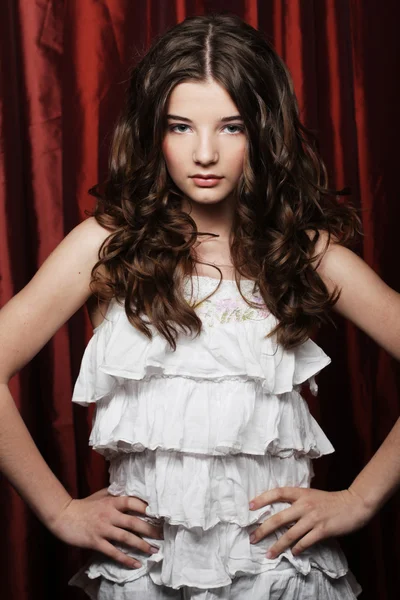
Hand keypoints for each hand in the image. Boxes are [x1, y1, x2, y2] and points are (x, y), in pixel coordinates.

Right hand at [48, 487, 163, 568]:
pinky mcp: (96, 541)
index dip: (147, 507)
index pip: (133, 502)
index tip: (160, 513)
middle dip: (150, 529)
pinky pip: (114, 552)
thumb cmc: (83, 505)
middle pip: (134, 522)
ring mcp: (103, 528)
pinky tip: (136, 564)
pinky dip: (126, 559)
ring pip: (126, 538)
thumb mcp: (100, 495)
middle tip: (163, 535)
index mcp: (112, 501)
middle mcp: (110, 514)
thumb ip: (115, 493)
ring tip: (154, 551)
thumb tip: (130, 491)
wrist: (63, 515)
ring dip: (142, 545)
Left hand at [248, 486, 372, 558]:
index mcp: (301, 493)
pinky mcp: (322, 530)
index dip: (263, 498)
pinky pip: (305, 542)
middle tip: (252, 538)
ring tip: (269, 554)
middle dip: (263, 529)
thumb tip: (280, 512)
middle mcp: (304, 505)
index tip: (250, 506)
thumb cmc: (331, 500)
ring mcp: (313, 518)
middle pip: (278, 518)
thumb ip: (297, 501)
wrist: (353, 504)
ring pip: (290, 534)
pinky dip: (297, 549)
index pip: (277, 493)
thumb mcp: (311, 495)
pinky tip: (292, 553)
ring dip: (278, 546)